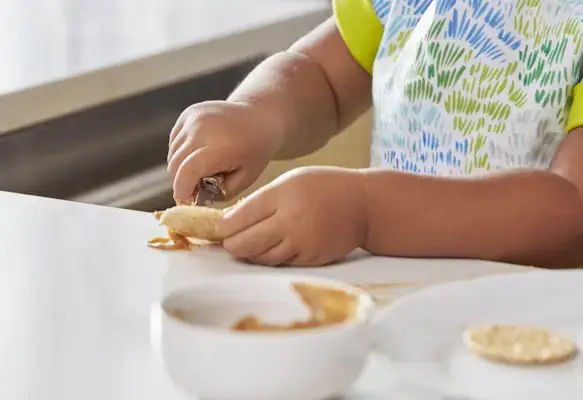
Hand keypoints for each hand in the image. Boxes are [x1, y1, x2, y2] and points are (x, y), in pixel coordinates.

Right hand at [168, 101, 282, 202]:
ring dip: (180, 168)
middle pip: (175, 165)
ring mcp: (193, 118)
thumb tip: (195, 201)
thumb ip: (220, 193)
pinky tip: (198, 156)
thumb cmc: (255, 151)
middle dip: (181, 182)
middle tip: (196, 190)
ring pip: (172, 154)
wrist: (260, 116)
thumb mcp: (245, 179)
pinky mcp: (188, 113)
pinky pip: (174, 141)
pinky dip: (181, 153)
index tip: (187, 203)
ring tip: (201, 172)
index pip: (187, 172)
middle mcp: (201, 129)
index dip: (182, 191)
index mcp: (219, 146)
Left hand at [217, 166, 366, 266]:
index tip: (216, 229)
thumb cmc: (325, 187)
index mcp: (283, 196)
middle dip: (230, 244)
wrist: (364, 205)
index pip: (240, 218)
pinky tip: (267, 249)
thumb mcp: (291, 181)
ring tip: (245, 246)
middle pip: (245, 243)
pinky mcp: (311, 259)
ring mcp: (301, 244)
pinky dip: (269, 258)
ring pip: (261, 257)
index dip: (222, 227)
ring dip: (249, 253)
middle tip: (226, 242)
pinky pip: (280, 263)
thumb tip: (233, 220)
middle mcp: (290, 222)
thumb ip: (263, 200)